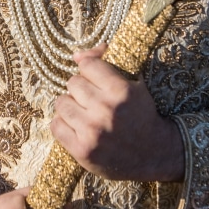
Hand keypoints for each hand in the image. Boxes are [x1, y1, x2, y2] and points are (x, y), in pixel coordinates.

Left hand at [50, 51, 185, 183]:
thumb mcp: (134, 84)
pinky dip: (63, 125)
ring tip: (81, 113)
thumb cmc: (141, 115)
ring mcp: (92, 131)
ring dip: (69, 106)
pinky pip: (56, 126)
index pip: (87, 65)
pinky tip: (75, 127)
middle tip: (90, 100)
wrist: (153, 154)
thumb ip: (107, 63)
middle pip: (72, 83)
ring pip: (61, 103)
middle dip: (80, 89)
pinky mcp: (82, 150)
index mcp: (121, 90)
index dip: (90, 71)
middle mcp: (106, 109)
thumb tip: (77, 55)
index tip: (95, 80)